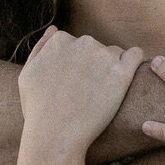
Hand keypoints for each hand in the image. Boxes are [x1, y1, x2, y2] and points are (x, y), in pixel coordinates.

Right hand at [17, 27, 145, 155]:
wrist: (55, 135)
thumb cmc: (38, 109)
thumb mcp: (27, 74)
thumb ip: (41, 48)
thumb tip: (54, 29)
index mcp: (61, 40)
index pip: (77, 45)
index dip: (77, 65)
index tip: (75, 84)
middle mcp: (83, 42)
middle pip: (97, 49)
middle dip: (95, 66)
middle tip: (88, 93)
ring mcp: (104, 56)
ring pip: (116, 55)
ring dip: (112, 69)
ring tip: (103, 94)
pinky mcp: (122, 73)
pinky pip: (136, 56)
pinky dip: (134, 63)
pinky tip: (126, 78)